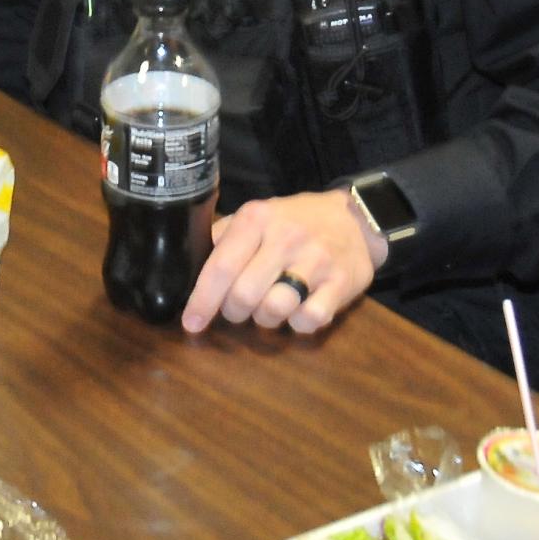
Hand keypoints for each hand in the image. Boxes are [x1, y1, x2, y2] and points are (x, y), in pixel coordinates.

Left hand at [181, 187, 386, 333]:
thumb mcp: (256, 216)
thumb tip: (185, 268)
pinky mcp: (342, 283)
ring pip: (274, 310)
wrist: (353, 218)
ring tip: (269, 306)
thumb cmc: (294, 222)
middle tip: (238, 309)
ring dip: (265, 319)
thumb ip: (223, 238)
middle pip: (244, 294)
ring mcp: (317, 260)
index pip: (221, 266)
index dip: (202, 300)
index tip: (191, 323)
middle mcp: (286, 238)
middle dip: (234, 312)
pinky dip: (298, 323)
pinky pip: (309, 319)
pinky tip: (299, 309)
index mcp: (257, 219)